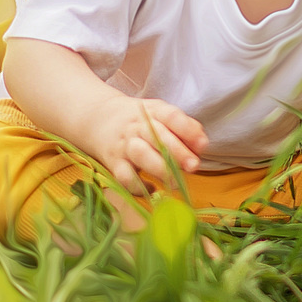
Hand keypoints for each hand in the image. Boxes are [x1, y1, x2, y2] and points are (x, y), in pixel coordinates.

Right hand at [65, 90, 207, 194]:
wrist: (98, 117)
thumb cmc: (140, 121)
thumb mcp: (160, 114)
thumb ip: (183, 128)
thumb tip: (201, 146)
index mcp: (154, 111)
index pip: (172, 116)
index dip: (188, 130)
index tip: (203, 144)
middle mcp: (138, 126)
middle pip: (158, 136)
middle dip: (177, 152)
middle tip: (193, 166)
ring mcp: (124, 144)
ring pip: (141, 155)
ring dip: (160, 169)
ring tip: (176, 183)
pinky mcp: (113, 162)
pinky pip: (124, 176)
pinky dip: (139, 187)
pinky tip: (153, 190)